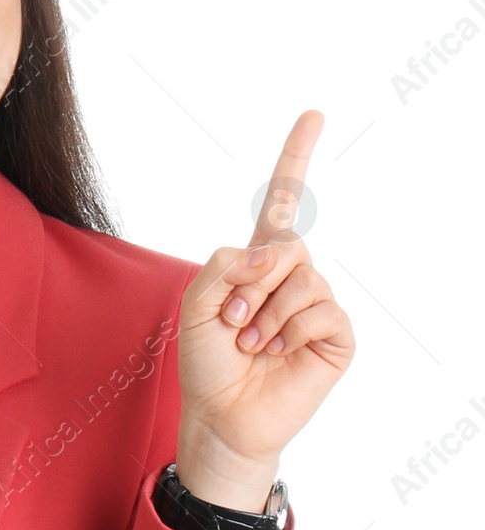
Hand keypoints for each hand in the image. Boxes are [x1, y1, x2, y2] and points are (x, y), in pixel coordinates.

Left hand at [175, 110, 355, 510]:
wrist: (221, 415)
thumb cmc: (206, 361)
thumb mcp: (194, 303)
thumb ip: (222, 264)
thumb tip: (271, 252)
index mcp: (255, 263)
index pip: (282, 204)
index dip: (295, 159)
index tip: (313, 114)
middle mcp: (291, 277)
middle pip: (284, 245)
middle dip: (249, 284)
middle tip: (232, 321)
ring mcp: (316, 304)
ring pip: (303, 279)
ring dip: (265, 314)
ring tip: (250, 342)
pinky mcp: (335, 334)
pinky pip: (321, 309)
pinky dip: (289, 331)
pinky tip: (277, 353)